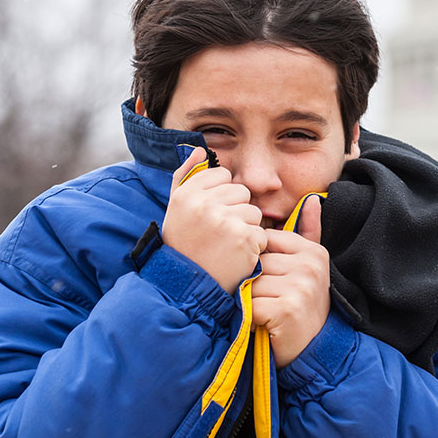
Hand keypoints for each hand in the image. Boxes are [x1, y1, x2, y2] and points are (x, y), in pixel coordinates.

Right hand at [162, 147, 266, 293]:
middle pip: (241, 191)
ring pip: (254, 212)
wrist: (186, 288)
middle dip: (236, 211)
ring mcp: (224, 220)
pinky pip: (261, 232)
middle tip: (219, 234)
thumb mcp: (175, 209)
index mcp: (186, 193)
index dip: (221, 195)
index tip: (210, 215)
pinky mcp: (243, 238)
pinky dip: (253, 247)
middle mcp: (203, 204)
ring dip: (247, 229)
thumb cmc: (184, 246)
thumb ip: (185, 176)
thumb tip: (199, 149)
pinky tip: (236, 257)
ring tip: (227, 246)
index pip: (222, 175)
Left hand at [251, 195, 329, 367]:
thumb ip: (308, 232)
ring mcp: (301, 286)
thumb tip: (313, 199)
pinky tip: (259, 322)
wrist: (315, 352)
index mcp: (312, 251)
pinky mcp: (288, 308)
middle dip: (250, 280)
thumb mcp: (309, 267)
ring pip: (252, 281)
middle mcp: (310, 265)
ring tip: (258, 310)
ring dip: (248, 298)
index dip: (255, 258)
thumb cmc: (303, 307)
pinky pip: (251, 302)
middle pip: (257, 260)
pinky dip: (249, 315)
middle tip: (257, 298)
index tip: (259, 276)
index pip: (266, 239)